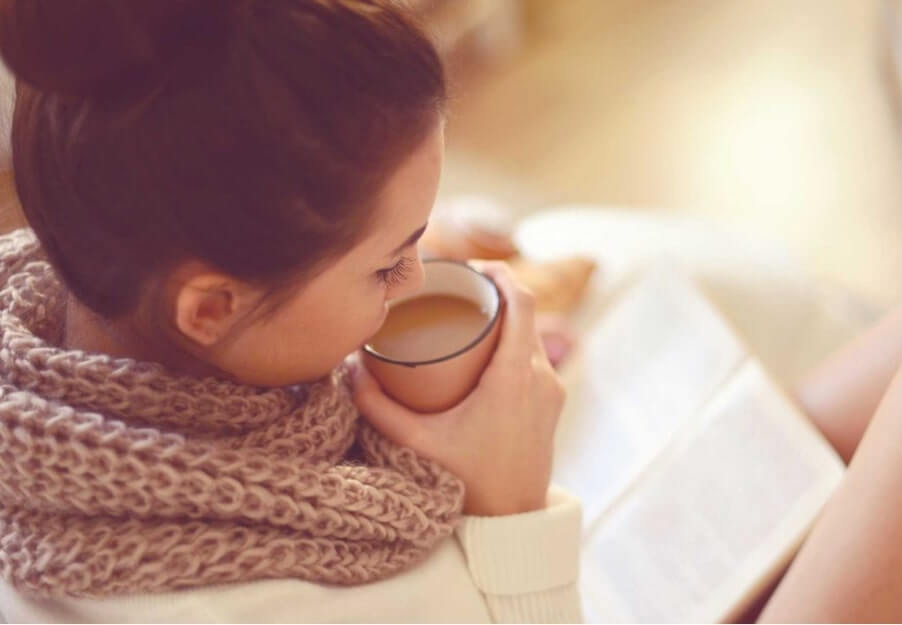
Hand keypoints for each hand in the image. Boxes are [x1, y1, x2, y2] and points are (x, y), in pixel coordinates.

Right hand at [352, 261, 565, 515]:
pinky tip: (489, 346)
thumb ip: (377, 407)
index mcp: (515, 377)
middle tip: (460, 289)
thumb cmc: (469, 483)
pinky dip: (515, 341)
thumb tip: (350, 370)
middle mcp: (541, 378)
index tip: (476, 266)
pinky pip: (536, 357)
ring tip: (470, 315)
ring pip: (532, 336)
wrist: (511, 522)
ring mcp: (551, 391)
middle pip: (527, 314)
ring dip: (508, 319)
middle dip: (496, 294)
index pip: (522, 303)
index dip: (502, 274)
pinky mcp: (551, 405)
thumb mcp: (416, 442)